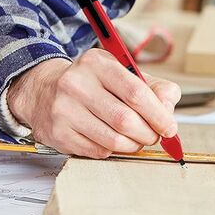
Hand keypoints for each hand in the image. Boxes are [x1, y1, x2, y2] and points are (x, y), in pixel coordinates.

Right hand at [7, 50, 180, 158]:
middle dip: (148, 133)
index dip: (158, 114)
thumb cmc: (91, 83)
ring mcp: (65, 110)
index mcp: (97, 63)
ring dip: (134, 145)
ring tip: (137, 139)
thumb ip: (153, 86)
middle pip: (126, 119)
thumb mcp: (121, 72)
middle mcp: (77, 83)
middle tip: (155, 136)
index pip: (135, 92)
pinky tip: (113, 140)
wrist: (43, 92)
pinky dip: (114, 150)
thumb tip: (169, 107)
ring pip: (114, 139)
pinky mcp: (59, 133)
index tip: (170, 126)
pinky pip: (98, 151)